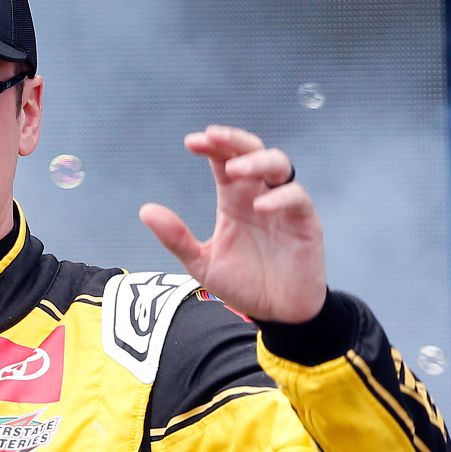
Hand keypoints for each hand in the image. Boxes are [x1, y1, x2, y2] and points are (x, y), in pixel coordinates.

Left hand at [139, 125, 326, 322]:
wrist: (277, 314)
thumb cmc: (243, 285)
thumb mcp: (202, 263)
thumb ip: (177, 238)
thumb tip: (145, 210)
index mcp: (233, 200)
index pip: (223, 160)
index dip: (211, 146)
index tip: (191, 142)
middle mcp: (258, 195)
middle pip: (251, 151)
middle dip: (233, 140)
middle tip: (212, 137)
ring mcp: (283, 207)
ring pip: (278, 165)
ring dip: (257, 160)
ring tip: (234, 169)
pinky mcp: (305, 223)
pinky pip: (297, 198)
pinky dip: (281, 197)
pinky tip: (260, 207)